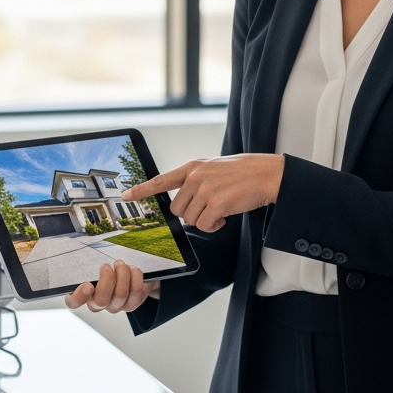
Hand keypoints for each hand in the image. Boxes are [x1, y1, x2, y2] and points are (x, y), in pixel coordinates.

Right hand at [64, 260, 159, 313]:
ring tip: (121, 264)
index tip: (87, 285)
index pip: (73, 303)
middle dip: (107, 278)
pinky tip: (132, 269)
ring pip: (120, 294)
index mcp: (82, 294)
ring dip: (123, 273)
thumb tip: (76, 250)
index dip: (79, 297)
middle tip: (108, 266)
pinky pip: (136, 291)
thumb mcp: (93, 262)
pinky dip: (135, 275)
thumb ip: (86, 262)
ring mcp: (115, 306)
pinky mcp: (131, 304)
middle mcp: (98, 304)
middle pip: (101, 300)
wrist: (127, 270)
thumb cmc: (106, 266)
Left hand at [121, 154, 284, 232]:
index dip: (141, 190)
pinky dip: (214, 226)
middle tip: (210, 209)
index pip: (161, 180)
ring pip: (190, 219)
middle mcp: (194, 177)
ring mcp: (204, 189)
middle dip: (192, 214)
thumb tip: (183, 202)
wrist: (266, 174)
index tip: (126, 196)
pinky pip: (204, 225)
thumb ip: (195, 181)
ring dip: (204, 221)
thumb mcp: (213, 169)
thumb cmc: (243, 173)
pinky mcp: (216, 203)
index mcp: (192, 167)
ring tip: (221, 209)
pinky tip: (225, 217)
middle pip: (177, 209)